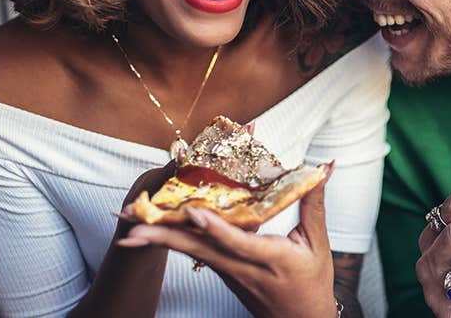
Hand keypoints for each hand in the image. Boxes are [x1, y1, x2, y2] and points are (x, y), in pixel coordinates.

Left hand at [117, 168, 338, 317]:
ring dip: (157, 239)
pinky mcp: (220, 272)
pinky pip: (194, 252)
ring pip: (190, 251)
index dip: (213, 226)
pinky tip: (151, 231)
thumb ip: (314, 202)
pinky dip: (172, 240)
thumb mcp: (318, 243)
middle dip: (161, 236)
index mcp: (269, 258)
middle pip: (198, 249)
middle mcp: (241, 267)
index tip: (192, 210)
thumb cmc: (312, 283)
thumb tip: (323, 166)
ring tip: (127, 227)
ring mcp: (227, 272)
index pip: (236, 242)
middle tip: (130, 224)